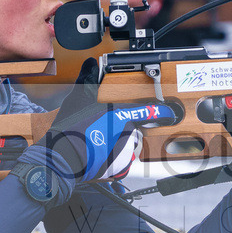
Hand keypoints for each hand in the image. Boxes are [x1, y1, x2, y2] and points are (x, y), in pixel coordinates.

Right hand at [42, 58, 174, 181]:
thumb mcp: (77, 99)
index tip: (169, 113)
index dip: (161, 112)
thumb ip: (88, 80)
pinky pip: (123, 164)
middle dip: (121, 132)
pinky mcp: (121, 169)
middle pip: (132, 131)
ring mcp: (125, 153)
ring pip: (128, 148)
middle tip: (100, 133)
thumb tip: (90, 63)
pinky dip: (114, 162)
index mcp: (120, 115)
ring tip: (97, 146)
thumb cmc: (69, 129)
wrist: (62, 157)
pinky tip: (99, 157)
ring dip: (117, 147)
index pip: (148, 112)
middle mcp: (127, 134)